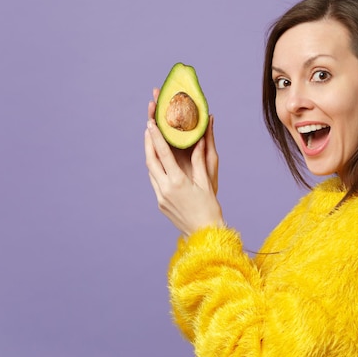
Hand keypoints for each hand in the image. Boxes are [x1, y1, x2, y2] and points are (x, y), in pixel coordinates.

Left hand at [145, 88, 223, 237]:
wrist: (204, 233)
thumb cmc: (209, 208)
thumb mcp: (206, 182)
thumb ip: (199, 160)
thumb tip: (199, 140)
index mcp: (177, 182)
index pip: (163, 154)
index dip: (156, 137)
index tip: (151, 123)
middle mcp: (165, 189)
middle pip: (151, 160)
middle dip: (148, 143)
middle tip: (148, 127)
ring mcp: (160, 197)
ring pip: (151, 171)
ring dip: (150, 156)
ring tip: (152, 142)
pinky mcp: (160, 204)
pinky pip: (155, 182)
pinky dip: (155, 169)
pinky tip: (160, 163)